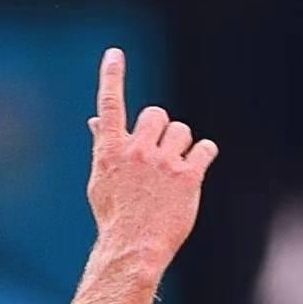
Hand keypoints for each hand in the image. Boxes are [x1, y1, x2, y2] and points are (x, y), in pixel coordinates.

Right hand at [85, 47, 215, 275]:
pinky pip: (206, 148)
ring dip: (181, 145)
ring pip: (182, 130)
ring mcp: (163, 163)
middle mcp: (137, 152)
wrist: (134, 249)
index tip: (114, 55)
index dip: (111, 77)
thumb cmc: (115, 216)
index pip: (110, 106)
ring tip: (174, 170)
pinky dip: (204, 155)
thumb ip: (103, 146)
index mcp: (111, 151)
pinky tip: (196, 169)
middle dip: (160, 130)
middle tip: (159, 155)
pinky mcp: (188, 177)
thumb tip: (96, 121)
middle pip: (156, 114)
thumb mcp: (101, 180)